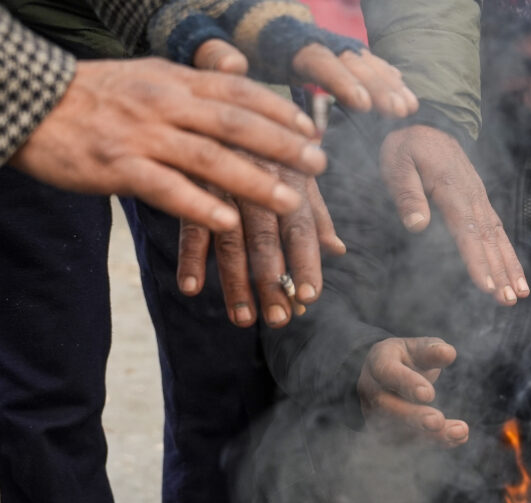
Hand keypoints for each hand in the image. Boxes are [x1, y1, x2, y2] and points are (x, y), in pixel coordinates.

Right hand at [9, 58, 324, 231]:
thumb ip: (195, 80)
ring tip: (290, 201)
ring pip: (208, 158)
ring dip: (253, 181)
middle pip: (234, 123)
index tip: (313, 128)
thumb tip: (239, 70)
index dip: (278, 110)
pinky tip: (229, 222)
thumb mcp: (147, 76)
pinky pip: (166, 188)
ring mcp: (142, 136)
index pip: (237, 92)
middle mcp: (164, 105)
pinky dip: (200, 205)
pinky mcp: (118, 167)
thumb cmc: (95, 96)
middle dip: (281, 144)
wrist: (28, 104)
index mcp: (174, 82)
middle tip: (319, 164)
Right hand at [178, 159, 344, 326]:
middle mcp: (258, 181)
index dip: (306, 262)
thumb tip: (338, 250)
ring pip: (230, 240)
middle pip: (266, 240)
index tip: (310, 296)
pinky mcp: (189, 182)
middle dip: (272, 282)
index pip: (302, 228)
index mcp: (290, 179)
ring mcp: (222, 183)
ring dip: (236, 283)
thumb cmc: (268, 143)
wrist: (217, 97)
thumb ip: (317, 211)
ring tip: (244, 319)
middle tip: (279, 318)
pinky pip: (189, 224)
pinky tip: (192, 288)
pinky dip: (190, 257)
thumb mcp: (296, 169)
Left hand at [193, 31, 418, 117]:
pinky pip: (363, 62)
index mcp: (280, 40)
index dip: (341, 81)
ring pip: (361, 60)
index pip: (317, 59)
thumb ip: (212, 52)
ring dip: (386, 83)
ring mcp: (322, 43)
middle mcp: (308, 38)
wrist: (218, 9)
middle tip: (399, 109)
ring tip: (408, 107)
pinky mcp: (328, 52)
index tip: (363, 104)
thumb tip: (232, 64)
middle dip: (377, 85)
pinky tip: (402, 91)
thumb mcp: (201, 39)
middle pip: (348, 60)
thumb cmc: (208, 29)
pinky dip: (384, 75)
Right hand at [357, 338, 467, 445]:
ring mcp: (374, 414)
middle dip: (413, 416)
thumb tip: (449, 353)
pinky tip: (456, 439)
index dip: (406, 383)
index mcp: (379, 362)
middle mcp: (371, 390)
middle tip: (437, 422)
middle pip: (386, 406)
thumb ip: (431, 350)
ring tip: (460, 432)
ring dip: (430, 435)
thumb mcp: (418, 348)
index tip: (429, 395)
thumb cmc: (407, 359)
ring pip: (397, 430)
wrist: (388, 378)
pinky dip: (433, 442)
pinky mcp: (385, 434)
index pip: (387, 372)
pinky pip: (407, 443)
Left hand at [380, 126, 527, 305]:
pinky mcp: (481, 203)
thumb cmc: (407, 147)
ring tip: (519, 295)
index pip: (466, 231)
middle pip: (489, 239)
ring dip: (510, 267)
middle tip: (509, 300)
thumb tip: (417, 226)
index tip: (486, 285)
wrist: (426, 125)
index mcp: (452, 189)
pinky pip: (498, 231)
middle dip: (501, 271)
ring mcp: (480, 199)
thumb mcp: (397, 164)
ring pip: (498, 237)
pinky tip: (514, 275)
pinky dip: (508, 254)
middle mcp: (473, 196)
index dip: (477, 260)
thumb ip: (407, 194)